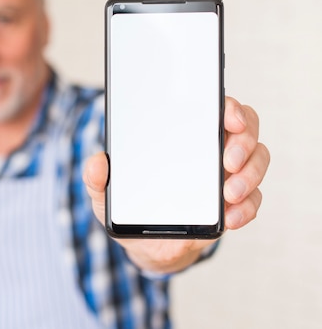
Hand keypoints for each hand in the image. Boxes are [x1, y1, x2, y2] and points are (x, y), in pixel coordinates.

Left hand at [83, 96, 269, 273]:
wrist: (145, 244)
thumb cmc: (131, 205)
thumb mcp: (107, 192)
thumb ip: (97, 177)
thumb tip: (96, 162)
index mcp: (184, 135)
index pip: (215, 108)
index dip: (229, 107)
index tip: (228, 118)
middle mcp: (211, 149)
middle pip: (246, 130)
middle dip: (244, 142)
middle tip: (228, 161)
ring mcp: (227, 176)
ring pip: (257, 161)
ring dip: (249, 175)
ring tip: (229, 193)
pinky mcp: (234, 204)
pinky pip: (253, 200)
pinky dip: (248, 208)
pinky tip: (231, 217)